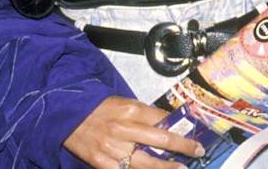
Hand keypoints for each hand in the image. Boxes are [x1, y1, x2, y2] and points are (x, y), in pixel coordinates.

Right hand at [62, 97, 203, 167]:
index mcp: (131, 111)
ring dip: (166, 167)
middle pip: (161, 140)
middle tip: (197, 151)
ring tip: (181, 168)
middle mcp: (123, 130)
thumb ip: (147, 114)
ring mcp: (112, 148)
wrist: (70, 116)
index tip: (194, 132)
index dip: (181, 127)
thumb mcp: (126, 104)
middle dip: (183, 147)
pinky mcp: (101, 163)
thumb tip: (170, 122)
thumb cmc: (101, 109)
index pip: (164, 120)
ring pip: (146, 163)